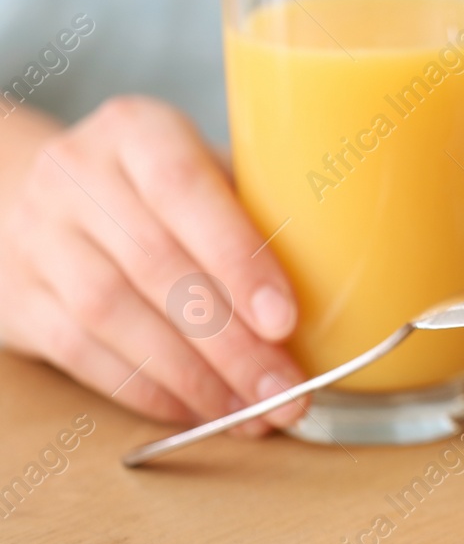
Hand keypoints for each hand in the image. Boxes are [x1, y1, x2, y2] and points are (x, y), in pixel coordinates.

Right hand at [0, 96, 304, 432]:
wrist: (28, 193)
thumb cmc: (156, 187)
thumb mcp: (204, 166)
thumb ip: (258, 204)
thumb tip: (350, 268)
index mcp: (136, 129)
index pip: (186, 188)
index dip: (238, 258)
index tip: (286, 320)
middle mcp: (76, 175)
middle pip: (157, 265)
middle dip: (230, 342)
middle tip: (286, 393)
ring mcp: (36, 236)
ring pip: (114, 316)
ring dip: (193, 377)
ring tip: (253, 414)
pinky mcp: (17, 298)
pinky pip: (81, 354)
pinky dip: (146, 390)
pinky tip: (197, 411)